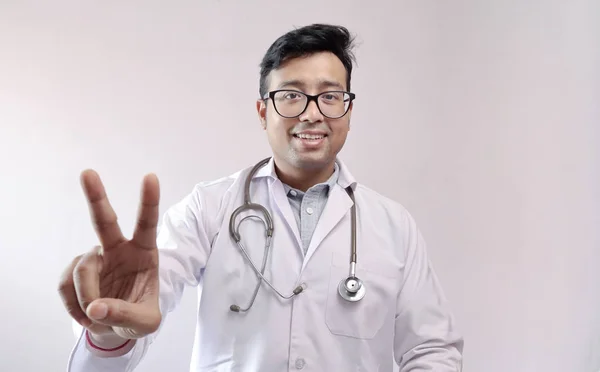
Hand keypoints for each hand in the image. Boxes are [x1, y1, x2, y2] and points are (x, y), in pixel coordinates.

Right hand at [58, 170, 160, 339]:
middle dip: (96, 196)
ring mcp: (95, 258)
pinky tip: (86, 314)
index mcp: (144, 253)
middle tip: (88, 173)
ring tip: (98, 316)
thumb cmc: (140, 316)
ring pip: (82, 269)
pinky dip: (74, 306)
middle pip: (105, 220)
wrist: (118, 326)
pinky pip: (65, 285)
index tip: (151, 177)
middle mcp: (119, 249)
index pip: (147, 224)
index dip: (149, 201)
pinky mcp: (74, 270)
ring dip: (87, 297)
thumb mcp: (145, 322)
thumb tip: (96, 307)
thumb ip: (125, 314)